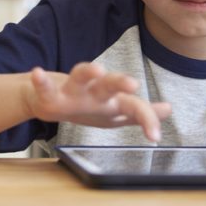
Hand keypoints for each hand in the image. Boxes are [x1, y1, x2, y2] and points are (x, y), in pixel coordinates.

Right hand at [24, 63, 170, 141]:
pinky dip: (40, 81)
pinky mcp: (50, 95)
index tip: (155, 137)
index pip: (134, 106)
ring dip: (87, 71)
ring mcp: (72, 91)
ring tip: (96, 69)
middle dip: (120, 82)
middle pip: (110, 84)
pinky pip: (45, 87)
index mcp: (112, 100)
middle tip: (134, 84)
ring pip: (80, 76)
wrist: (49, 99)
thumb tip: (168, 109)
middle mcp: (95, 92)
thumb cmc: (86, 105)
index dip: (146, 118)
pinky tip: (37, 73)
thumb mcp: (114, 111)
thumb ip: (139, 111)